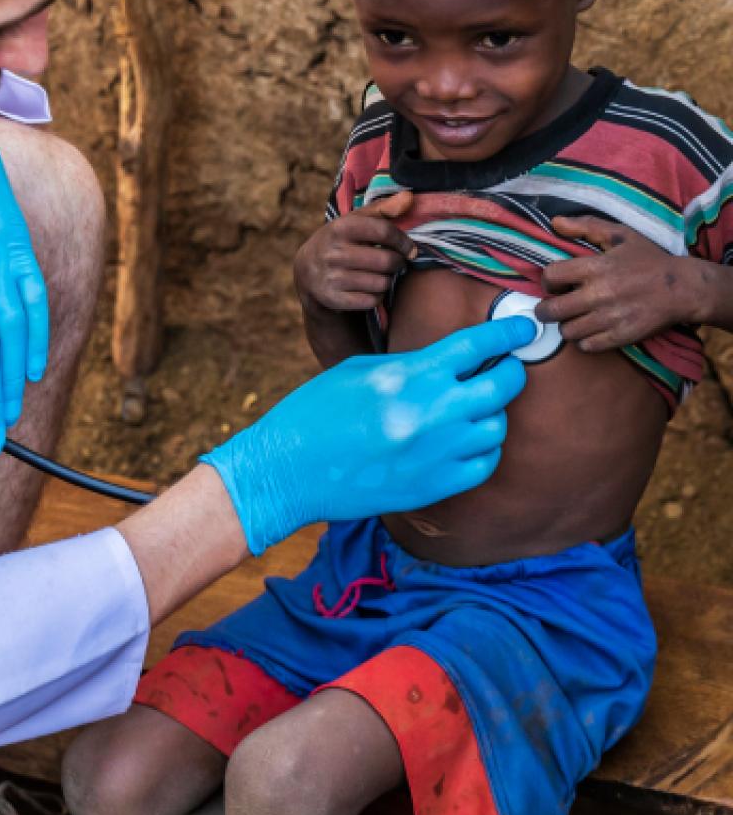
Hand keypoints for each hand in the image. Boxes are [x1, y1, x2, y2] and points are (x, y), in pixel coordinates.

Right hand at [202, 317, 535, 553]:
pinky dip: (483, 450)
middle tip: (506, 368)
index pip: (477, 344)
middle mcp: (430, 412)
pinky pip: (484, 464)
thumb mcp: (359, 371)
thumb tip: (450, 362)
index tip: (525, 326)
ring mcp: (435, 453)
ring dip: (491, 413)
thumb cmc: (316, 412)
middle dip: (510, 372)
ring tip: (472, 409)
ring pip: (496, 427)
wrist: (289, 468)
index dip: (508, 331)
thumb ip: (410, 365)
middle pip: (502, 386)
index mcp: (408, 375)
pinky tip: (466, 442)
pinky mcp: (433, 487)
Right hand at [294, 191, 417, 312]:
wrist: (307, 270)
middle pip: (387, 261)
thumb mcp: (355, 221)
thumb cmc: (341, 241)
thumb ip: (383, 208)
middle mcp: (334, 252)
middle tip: (394, 263)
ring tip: (380, 275)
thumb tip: (409, 197)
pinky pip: (371, 300)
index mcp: (340, 228)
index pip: (384, 231)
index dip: (404, 242)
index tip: (410, 249)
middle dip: (397, 263)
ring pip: (381, 283)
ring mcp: (331, 277)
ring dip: (387, 280)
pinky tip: (369, 288)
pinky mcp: (333, 298)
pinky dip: (376, 296)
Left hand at [538, 215, 696, 351]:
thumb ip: (586, 226)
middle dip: (545, 310)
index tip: (554, 284)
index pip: (550, 277)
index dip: (547, 281)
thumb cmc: (649, 260)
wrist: (684, 288)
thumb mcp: (620, 235)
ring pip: (567, 331)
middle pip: (551, 311)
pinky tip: (591, 330)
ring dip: (566, 325)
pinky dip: (584, 341)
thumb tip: (555, 222)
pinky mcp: (621, 336)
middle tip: (552, 307)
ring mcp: (610, 318)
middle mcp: (599, 294)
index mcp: (595, 268)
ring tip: (574, 318)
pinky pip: (587, 346)